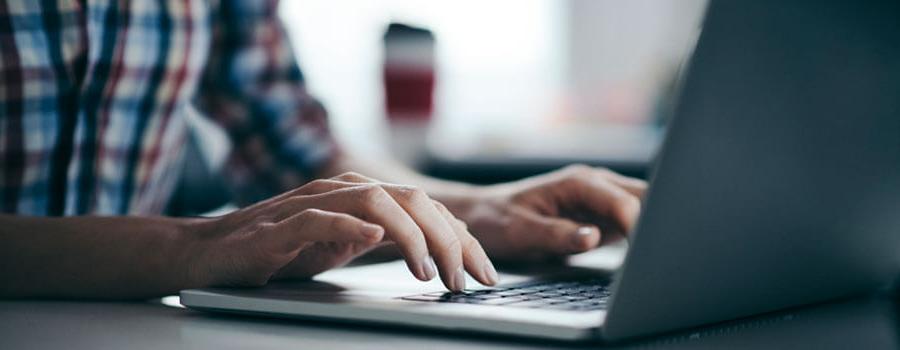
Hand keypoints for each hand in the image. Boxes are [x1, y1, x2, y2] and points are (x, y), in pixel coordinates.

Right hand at [186, 172, 497, 291]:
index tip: (484, 273)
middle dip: (449, 240)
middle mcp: (342, 189)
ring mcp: (311, 202)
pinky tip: (373, 239)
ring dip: (411, 237)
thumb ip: (384, 239)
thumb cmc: (278, 249)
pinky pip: (320, 217)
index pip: (427, 208)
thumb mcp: (344, 245)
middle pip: (413, 200)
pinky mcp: (280, 225)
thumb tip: (435, 248)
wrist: (211, 251)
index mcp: (362, 194)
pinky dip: (349, 226)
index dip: (461, 239)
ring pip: (376, 202)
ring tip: (429, 272)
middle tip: (466, 280)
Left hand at [453, 165, 646, 261]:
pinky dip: (642, 237)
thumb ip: (557, 234)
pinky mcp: (602, 215)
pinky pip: (632, 222)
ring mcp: (601, 198)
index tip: (644, 252)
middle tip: (660, 257)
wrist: (483, 214)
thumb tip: (591, 238)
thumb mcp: (520, 231)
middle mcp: (595, 184)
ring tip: (657, 259)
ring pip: (643, 208)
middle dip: (657, 223)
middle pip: (644, 198)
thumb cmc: (497, 219)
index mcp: (577, 182)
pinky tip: (644, 257)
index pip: (623, 202)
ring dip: (652, 229)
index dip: (638, 226)